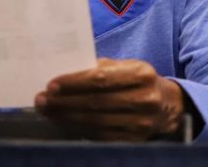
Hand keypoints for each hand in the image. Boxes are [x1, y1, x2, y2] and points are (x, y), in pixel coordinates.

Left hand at [34, 58, 184, 140]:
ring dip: (66, 117)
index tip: (51, 84)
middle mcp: (144, 99)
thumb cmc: (137, 81)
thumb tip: (65, 73)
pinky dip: (77, 130)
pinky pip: (99, 136)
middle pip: (96, 102)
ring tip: (47, 111)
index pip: (101, 78)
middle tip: (41, 100)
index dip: (74, 82)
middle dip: (64, 101)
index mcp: (142, 74)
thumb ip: (100, 67)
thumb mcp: (126, 66)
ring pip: (95, 121)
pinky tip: (63, 123)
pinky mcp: (134, 140)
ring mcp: (140, 123)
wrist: (165, 106)